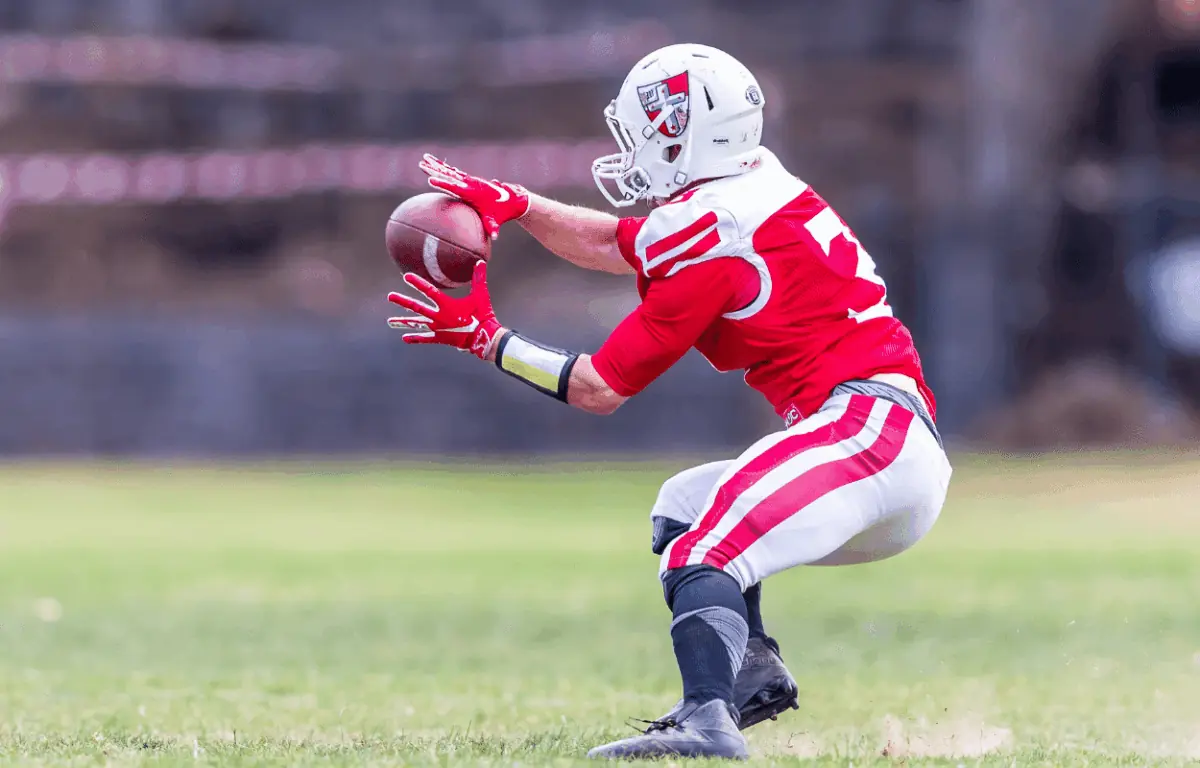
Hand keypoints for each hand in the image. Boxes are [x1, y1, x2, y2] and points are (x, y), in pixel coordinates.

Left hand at [387, 261, 503, 359]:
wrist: (484, 337)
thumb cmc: (482, 315)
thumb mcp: (480, 295)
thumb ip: (479, 278)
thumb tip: (480, 261)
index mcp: (447, 304)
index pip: (429, 291)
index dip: (417, 283)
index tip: (406, 276)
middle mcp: (438, 316)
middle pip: (417, 307)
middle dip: (402, 301)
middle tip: (390, 297)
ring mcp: (438, 328)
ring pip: (417, 324)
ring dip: (403, 322)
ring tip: (390, 322)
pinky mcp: (440, 338)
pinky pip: (425, 338)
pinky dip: (415, 338)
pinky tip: (404, 338)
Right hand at [419, 154, 529, 240]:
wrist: (512, 200)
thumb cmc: (502, 212)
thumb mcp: (496, 220)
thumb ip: (494, 227)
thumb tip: (496, 236)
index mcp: (472, 192)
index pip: (454, 187)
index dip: (442, 183)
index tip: (430, 180)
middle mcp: (469, 184)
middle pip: (448, 175)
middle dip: (434, 170)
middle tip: (421, 164)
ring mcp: (469, 181)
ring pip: (449, 171)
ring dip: (436, 165)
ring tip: (423, 158)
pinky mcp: (469, 181)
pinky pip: (453, 173)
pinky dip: (443, 167)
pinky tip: (433, 163)